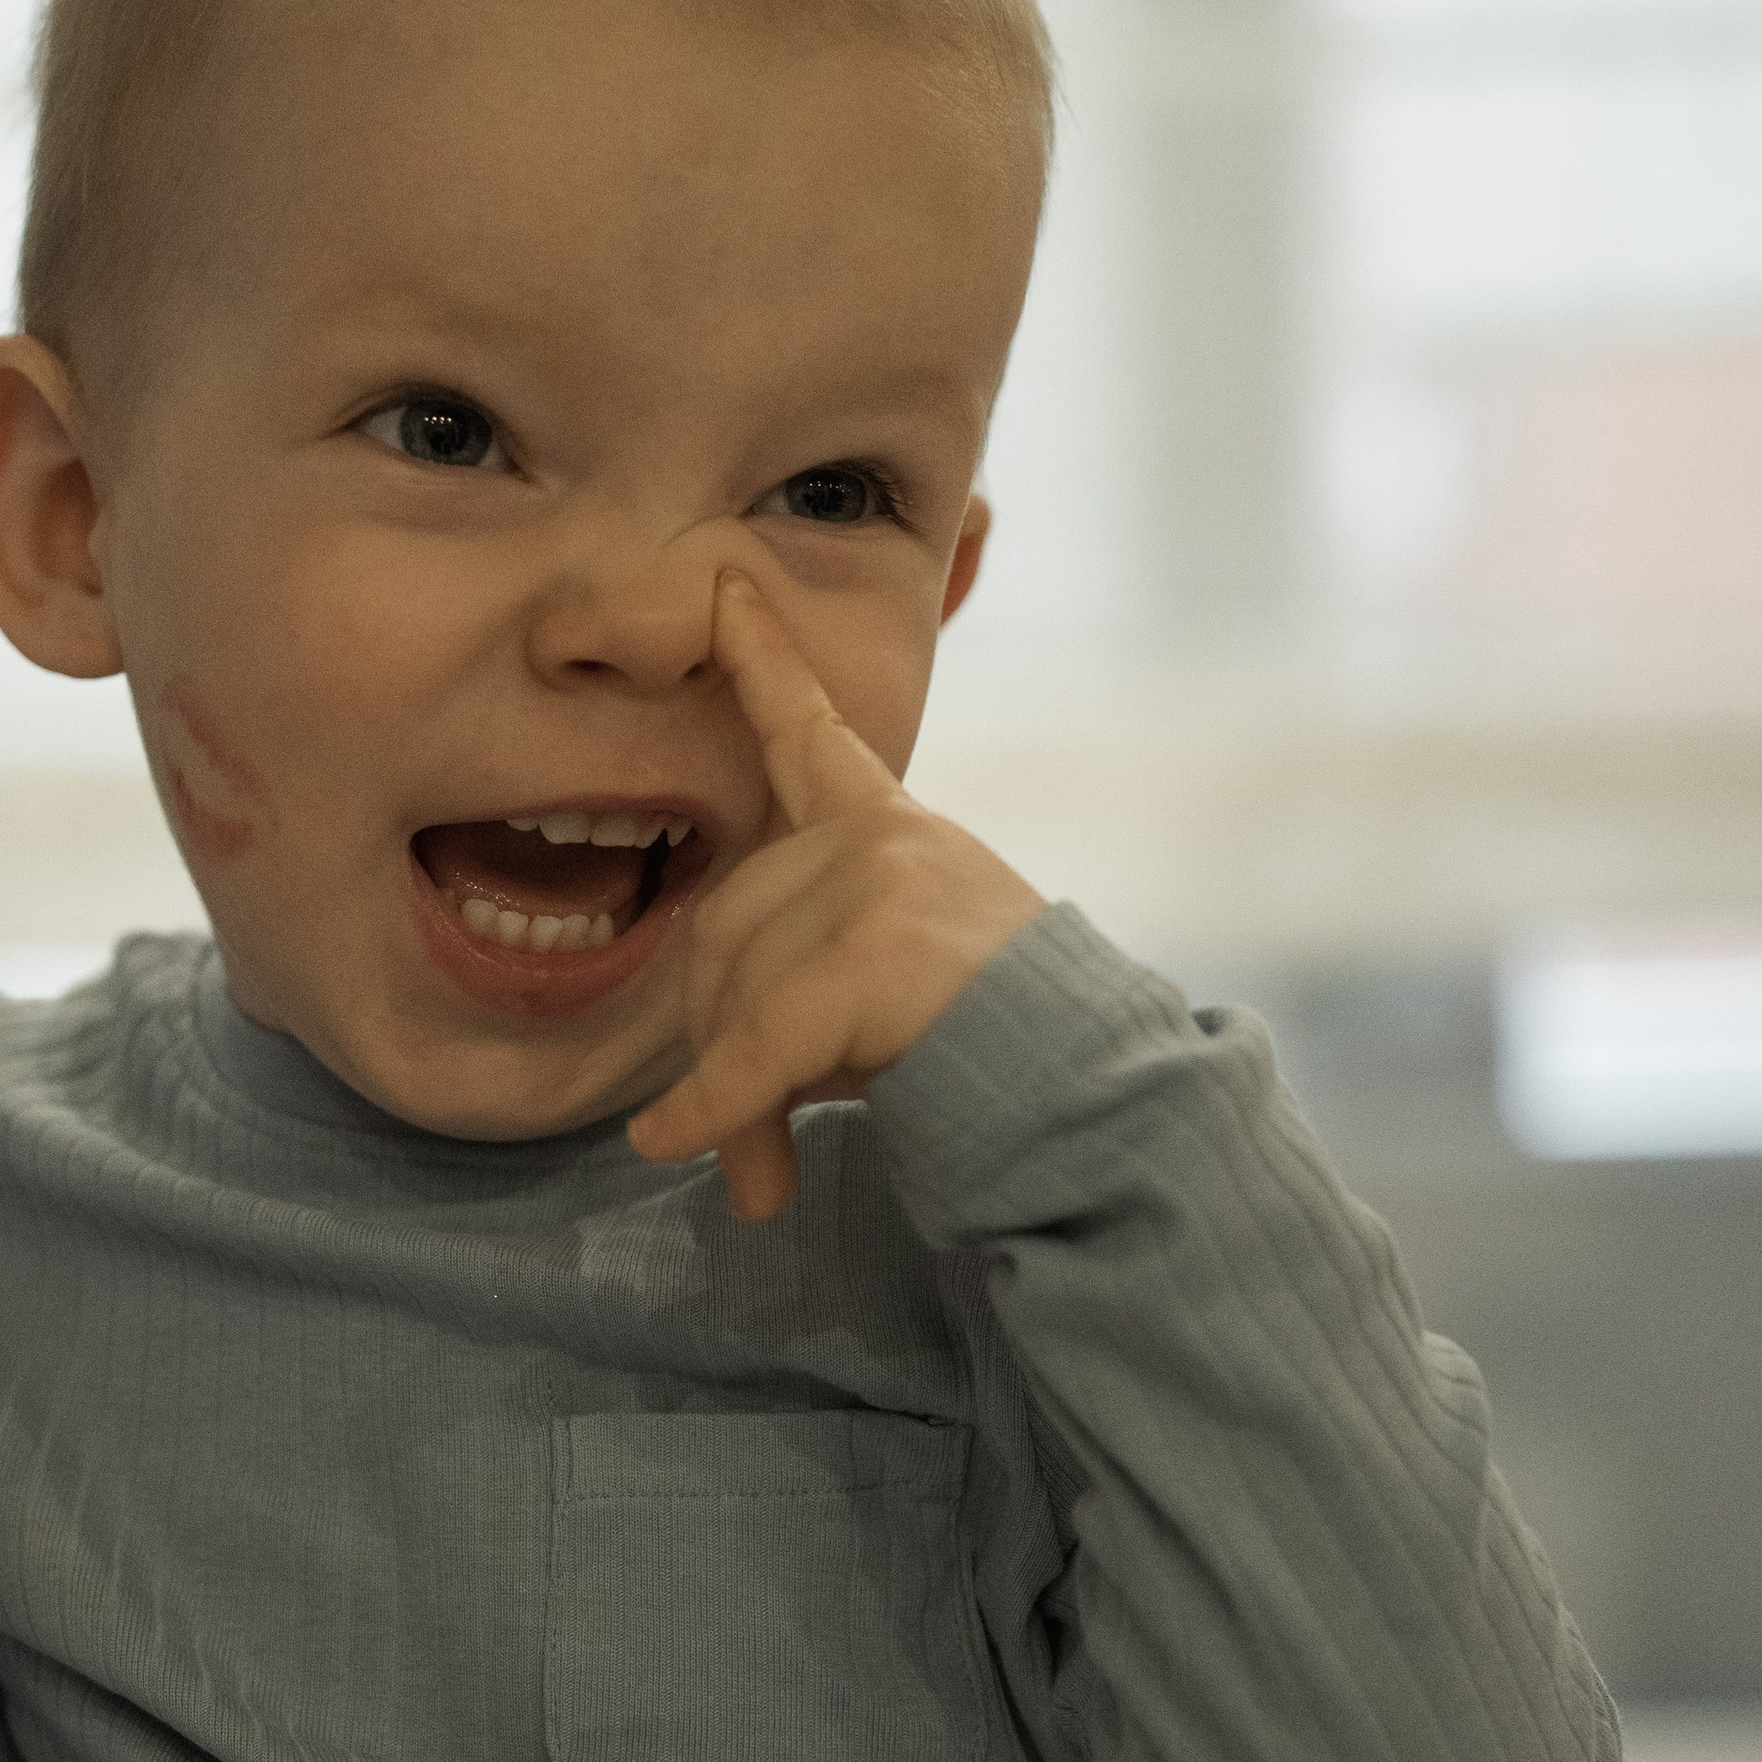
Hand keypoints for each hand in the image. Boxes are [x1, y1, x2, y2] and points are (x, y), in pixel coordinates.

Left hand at [626, 576, 1044, 1220]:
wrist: (1095, 1093)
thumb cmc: (986, 1054)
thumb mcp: (871, 1006)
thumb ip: (776, 1017)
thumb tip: (666, 1134)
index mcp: (885, 828)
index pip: (806, 732)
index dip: (759, 662)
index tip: (722, 585)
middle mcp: (878, 835)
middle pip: (719, 930)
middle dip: (716, 1050)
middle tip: (753, 1154)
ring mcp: (878, 878)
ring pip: (730, 995)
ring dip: (733, 1106)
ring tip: (769, 1177)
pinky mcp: (875, 948)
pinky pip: (752, 1043)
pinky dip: (710, 1109)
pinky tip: (670, 1144)